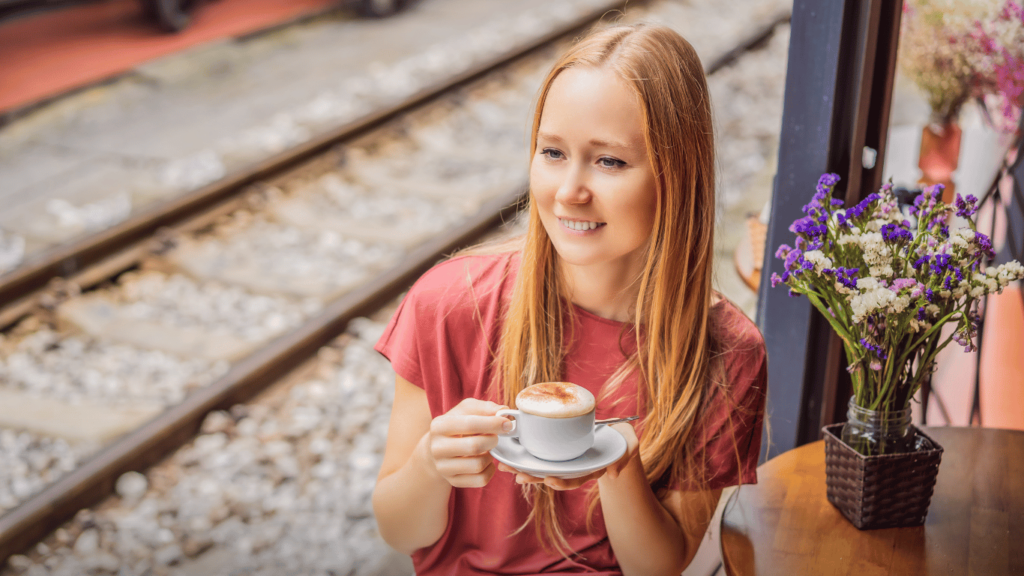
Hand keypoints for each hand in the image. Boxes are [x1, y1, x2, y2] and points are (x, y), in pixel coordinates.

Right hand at [424, 398, 511, 488]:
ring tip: (488, 449)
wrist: (438, 448)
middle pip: (474, 446)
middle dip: (492, 440)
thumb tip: (504, 410)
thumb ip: (484, 408)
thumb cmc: (457, 426)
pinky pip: (481, 480)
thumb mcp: (466, 410)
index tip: (507, 423)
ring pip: (478, 465)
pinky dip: (490, 470)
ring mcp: (443, 467)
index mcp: (439, 426)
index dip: (492, 423)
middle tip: (496, 436)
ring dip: (490, 456)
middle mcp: (437, 448)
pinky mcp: (453, 481)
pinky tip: (486, 462)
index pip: (469, 424)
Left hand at [496, 422, 640, 489]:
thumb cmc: (622, 441)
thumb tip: (614, 473)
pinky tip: (512, 455)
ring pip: (543, 468)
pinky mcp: (560, 451)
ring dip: (525, 468)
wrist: (617, 439)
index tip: (550, 480)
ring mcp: (567, 461)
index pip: (575, 479)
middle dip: (535, 477)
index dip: (563, 482)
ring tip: (506, 467)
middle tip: (519, 476)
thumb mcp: (629, 446)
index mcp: (591, 469)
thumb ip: (624, 457)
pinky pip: (542, 456)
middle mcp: (576, 468)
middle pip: (553, 476)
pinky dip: (527, 457)